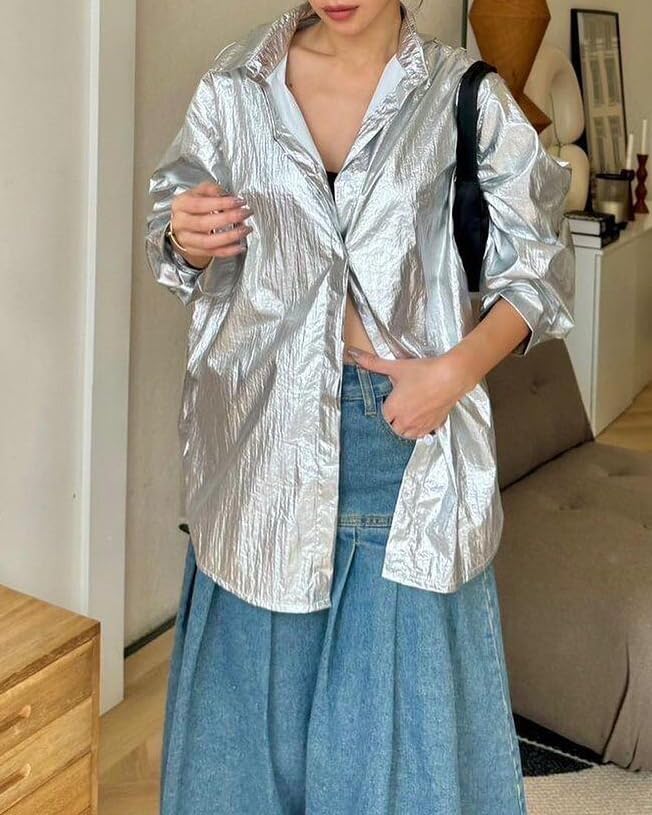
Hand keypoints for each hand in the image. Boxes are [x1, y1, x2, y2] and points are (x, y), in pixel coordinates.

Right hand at [170, 181, 253, 264]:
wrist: (184, 222)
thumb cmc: (194, 205)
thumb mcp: (200, 191)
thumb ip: (213, 190)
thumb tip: (228, 197)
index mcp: (180, 205)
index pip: (200, 204)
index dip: (221, 203)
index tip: (239, 202)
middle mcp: (180, 223)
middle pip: (204, 223)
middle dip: (228, 218)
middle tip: (245, 214)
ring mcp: (186, 239)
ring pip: (208, 241)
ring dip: (230, 236)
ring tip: (245, 230)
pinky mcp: (193, 251)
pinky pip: (212, 253)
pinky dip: (228, 251)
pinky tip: (240, 246)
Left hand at [347, 347, 475, 439]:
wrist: (451, 376)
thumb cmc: (425, 372)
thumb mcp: (396, 366)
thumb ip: (372, 363)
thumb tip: (354, 354)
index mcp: (392, 409)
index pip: (382, 417)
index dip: (385, 408)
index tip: (390, 400)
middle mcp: (405, 421)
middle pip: (393, 428)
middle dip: (394, 419)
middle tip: (400, 406)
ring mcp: (420, 425)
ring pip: (406, 434)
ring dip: (405, 427)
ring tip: (409, 413)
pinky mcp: (433, 425)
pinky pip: (422, 435)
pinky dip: (420, 429)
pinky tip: (422, 418)